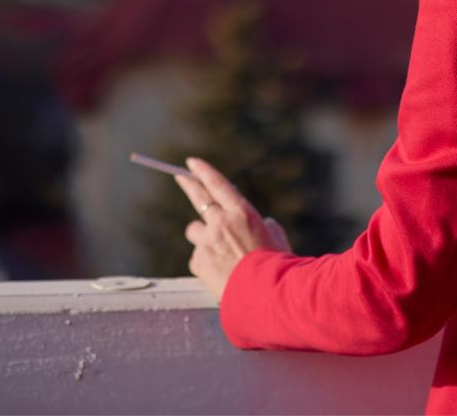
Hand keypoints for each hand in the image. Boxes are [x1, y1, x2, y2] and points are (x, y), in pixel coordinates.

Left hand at [175, 157, 292, 301]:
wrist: (264, 293)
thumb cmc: (276, 264)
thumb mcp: (276, 238)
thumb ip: (266, 227)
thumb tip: (265, 226)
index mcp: (242, 212)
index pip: (218, 184)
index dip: (203, 171)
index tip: (192, 163)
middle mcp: (221, 222)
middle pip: (198, 198)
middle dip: (188, 184)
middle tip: (180, 176)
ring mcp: (207, 241)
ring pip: (195, 231)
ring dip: (203, 237)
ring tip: (220, 253)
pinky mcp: (198, 261)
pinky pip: (197, 256)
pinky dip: (205, 261)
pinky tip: (219, 272)